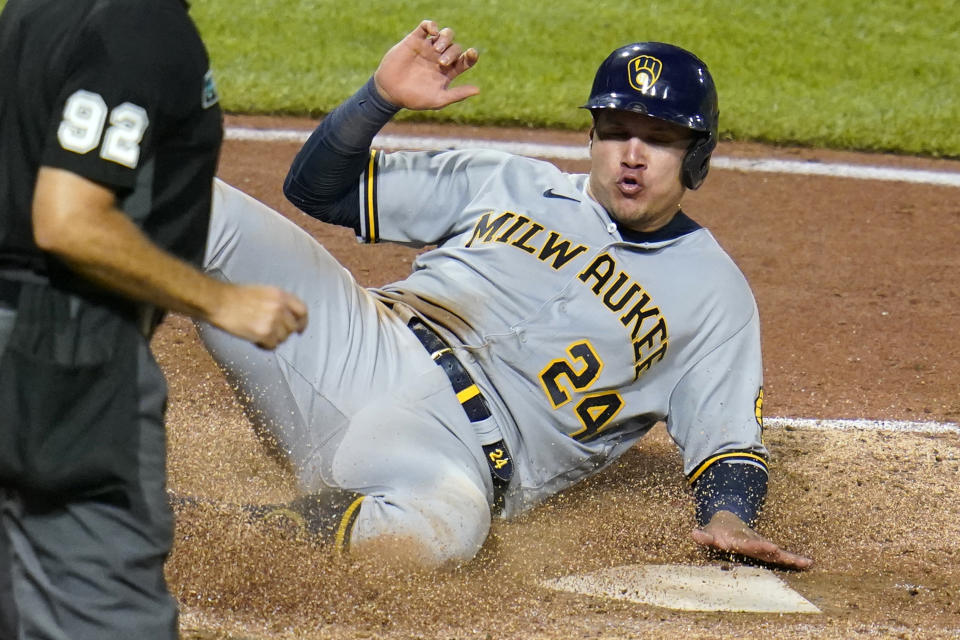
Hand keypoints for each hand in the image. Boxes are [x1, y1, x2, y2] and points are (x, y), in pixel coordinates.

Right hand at [210, 284, 307, 349]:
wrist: (219, 302)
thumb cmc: (235, 296)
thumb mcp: (263, 292)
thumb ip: (277, 302)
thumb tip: (287, 317)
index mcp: (280, 295)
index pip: (302, 310)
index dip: (302, 322)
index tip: (299, 329)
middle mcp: (280, 307)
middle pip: (292, 327)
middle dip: (283, 333)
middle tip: (270, 333)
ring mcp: (273, 320)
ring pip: (283, 338)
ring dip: (273, 339)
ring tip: (258, 334)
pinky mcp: (264, 333)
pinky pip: (272, 346)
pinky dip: (265, 345)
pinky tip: (255, 339)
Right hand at [373, 19, 478, 109]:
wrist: (390, 92)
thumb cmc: (415, 99)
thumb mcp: (438, 100)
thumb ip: (457, 94)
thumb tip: (478, 90)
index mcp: (449, 72)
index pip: (466, 60)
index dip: (471, 56)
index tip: (471, 54)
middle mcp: (440, 58)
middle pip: (456, 47)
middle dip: (452, 53)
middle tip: (442, 63)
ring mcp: (428, 48)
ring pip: (445, 34)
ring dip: (445, 38)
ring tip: (437, 49)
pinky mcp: (415, 40)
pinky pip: (426, 26)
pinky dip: (432, 25)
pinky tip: (433, 31)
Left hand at [691, 510, 813, 569]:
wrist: (729, 522)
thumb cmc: (717, 532)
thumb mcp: (708, 533)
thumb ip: (704, 536)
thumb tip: (694, 534)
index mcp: (738, 539)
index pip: (748, 543)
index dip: (757, 545)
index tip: (770, 547)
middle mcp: (753, 541)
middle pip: (765, 547)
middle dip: (775, 551)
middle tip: (785, 553)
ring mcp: (761, 546)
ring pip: (777, 553)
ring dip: (790, 557)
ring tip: (805, 562)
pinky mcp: (767, 551)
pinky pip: (781, 557)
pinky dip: (794, 560)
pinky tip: (808, 563)